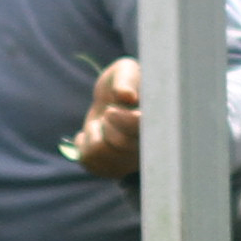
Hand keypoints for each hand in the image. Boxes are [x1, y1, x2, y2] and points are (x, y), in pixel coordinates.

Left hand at [68, 58, 143, 179]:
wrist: (112, 99)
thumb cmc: (123, 82)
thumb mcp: (125, 70)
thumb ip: (125, 80)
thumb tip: (127, 97)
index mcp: (157, 122)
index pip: (140, 131)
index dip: (123, 121)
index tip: (110, 110)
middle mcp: (147, 148)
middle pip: (118, 144)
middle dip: (107, 124)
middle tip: (109, 112)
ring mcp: (129, 162)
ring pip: (99, 154)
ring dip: (94, 133)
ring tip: (102, 124)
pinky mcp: (110, 169)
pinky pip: (87, 161)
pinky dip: (84, 143)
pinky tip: (95, 133)